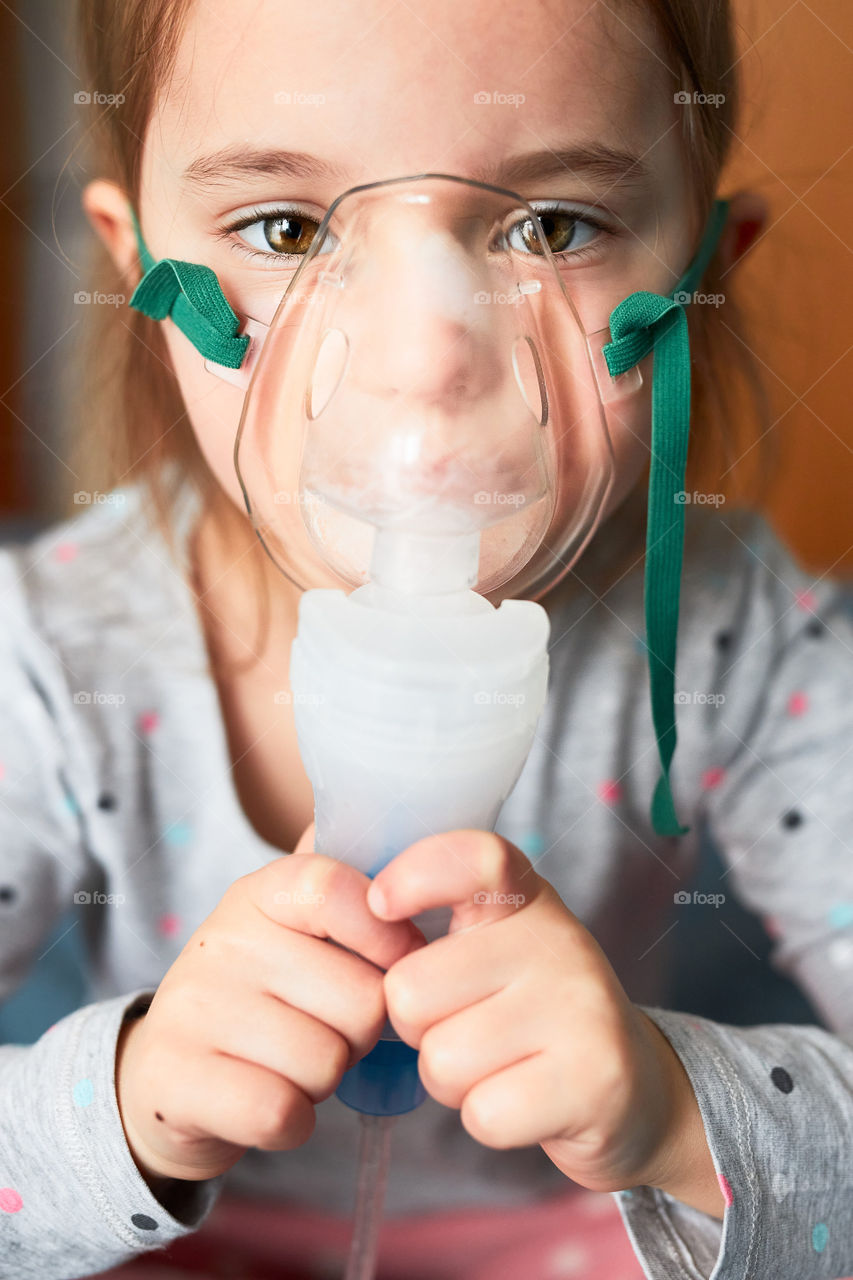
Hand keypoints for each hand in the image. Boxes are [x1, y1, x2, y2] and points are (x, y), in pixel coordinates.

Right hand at [116, 849, 424, 1183]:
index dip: (389, 937)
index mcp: (261, 892)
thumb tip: (421, 843)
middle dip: (361, 1032)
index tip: (394, 963)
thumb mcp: (297, 931)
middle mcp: (222, 939)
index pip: (338, 889)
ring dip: (325, 1080)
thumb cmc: (264, 996)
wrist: (164, 1075)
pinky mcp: (176, 1079)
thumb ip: (351, 891)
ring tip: (288, 1061)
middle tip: (322, 1028)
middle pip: (362, 1001)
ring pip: (327, 1063)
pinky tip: (268, 1102)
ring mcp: (193, 1008)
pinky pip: (283, 1113)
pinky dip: (291, 1123)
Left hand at [367, 830, 723, 1215]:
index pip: (473, 858)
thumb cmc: (528, 1014)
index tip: (380, 903)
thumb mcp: (492, 947)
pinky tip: (525, 1101)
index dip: (416, 873)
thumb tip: (342, 902)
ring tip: (499, 1064)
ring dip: (453, 1079)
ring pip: (441, 1059)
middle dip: (417, 1028)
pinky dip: (488, 1119)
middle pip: (411, 990)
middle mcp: (558, 940)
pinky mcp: (593, 1080)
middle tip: (465, 1026)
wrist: (634, 1092)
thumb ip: (432, 921)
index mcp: (525, 897)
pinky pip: (482, 1113)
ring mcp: (581, 1007)